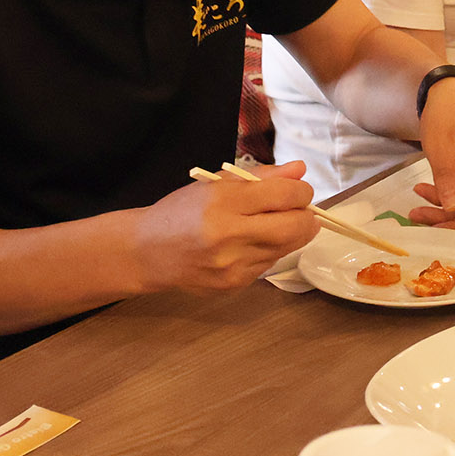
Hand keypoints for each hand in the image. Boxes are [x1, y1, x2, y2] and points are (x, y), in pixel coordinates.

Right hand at [135, 161, 319, 290]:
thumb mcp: (216, 183)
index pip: (284, 195)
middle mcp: (229, 236)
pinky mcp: (234, 285)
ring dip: (289, 234)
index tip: (298, 190)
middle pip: (295, 228)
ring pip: (286, 248)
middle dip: (306, 217)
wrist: (148, 252)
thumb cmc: (182, 211)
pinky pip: (268, 264)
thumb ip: (261, 176)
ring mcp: (233, 265)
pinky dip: (269, 251)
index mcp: (222, 202)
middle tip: (299, 210)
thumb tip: (300, 170)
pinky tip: (250, 244)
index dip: (301, 191)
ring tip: (272, 223)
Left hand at [409, 78, 454, 239]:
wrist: (448, 89)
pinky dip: (449, 196)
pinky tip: (425, 193)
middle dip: (453, 219)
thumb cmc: (446, 110)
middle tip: (419, 218)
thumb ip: (447, 179)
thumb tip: (453, 209)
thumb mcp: (440, 145)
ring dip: (446, 209)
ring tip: (416, 207)